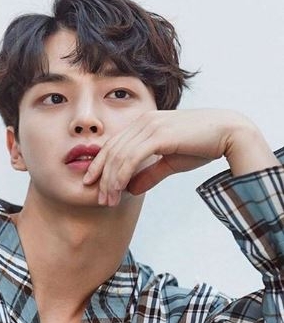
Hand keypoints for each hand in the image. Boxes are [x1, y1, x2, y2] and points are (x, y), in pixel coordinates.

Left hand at [83, 109, 276, 205]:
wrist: (229, 133)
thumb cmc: (201, 146)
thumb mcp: (170, 163)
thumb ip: (150, 174)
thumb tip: (131, 190)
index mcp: (144, 124)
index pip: (114, 145)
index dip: (100, 166)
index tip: (93, 185)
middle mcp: (144, 122)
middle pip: (112, 151)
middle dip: (102, 178)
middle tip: (100, 200)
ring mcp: (150, 126)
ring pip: (119, 156)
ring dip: (111, 181)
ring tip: (108, 201)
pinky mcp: (158, 135)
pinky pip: (131, 158)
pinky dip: (122, 175)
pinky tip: (118, 190)